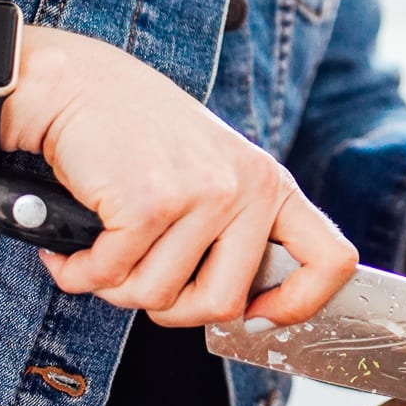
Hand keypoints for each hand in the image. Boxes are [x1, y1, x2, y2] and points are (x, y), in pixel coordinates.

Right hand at [2, 27, 356, 326]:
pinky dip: (80, 272)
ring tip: (106, 243)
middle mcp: (248, 187)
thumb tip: (244, 314)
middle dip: (171, 308)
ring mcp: (204, 193)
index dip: (300, 307)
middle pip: (223, 305)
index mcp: (272, 185)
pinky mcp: (152, 202)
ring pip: (159, 297)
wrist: (79, 86)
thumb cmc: (139, 138)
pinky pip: (113, 277)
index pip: (332, 261)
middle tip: (140, 274)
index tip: (259, 318)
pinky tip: (74, 247)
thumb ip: (237, 230)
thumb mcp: (214, 174)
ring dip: (116, 285)